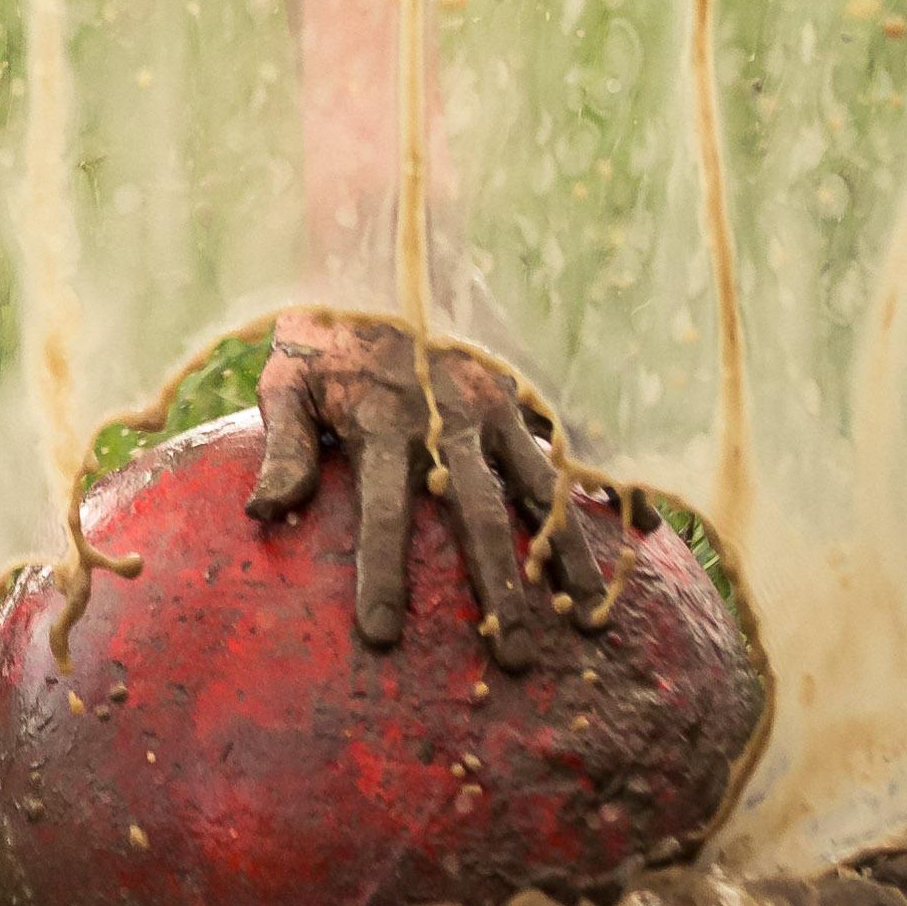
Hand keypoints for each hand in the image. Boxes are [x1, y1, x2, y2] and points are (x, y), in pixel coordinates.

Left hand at [252, 311, 613, 665]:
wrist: (384, 246)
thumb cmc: (327, 330)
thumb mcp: (287, 377)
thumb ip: (283, 446)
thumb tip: (262, 513)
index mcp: (384, 422)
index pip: (383, 512)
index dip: (381, 574)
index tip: (381, 638)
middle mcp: (447, 418)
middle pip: (478, 514)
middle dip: (498, 589)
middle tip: (515, 659)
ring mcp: (493, 403)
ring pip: (538, 487)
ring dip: (566, 552)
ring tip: (590, 615)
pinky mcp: (521, 389)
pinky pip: (571, 444)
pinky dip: (609, 485)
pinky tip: (644, 532)